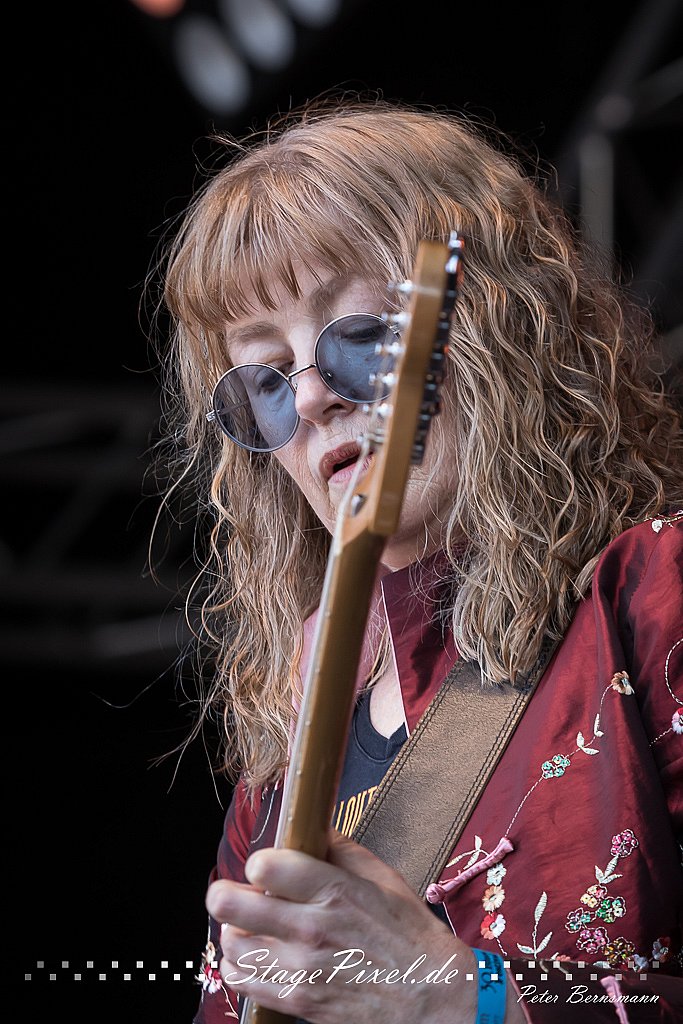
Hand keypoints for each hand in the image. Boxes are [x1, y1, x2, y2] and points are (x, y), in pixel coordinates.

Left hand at [207, 829, 479, 1022]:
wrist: (430, 997)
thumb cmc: (409, 933)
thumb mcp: (382, 877)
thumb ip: (340, 849)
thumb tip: (310, 828)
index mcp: (333, 890)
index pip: (263, 867)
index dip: (261, 863)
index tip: (271, 869)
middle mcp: (309, 929)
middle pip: (228, 904)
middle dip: (230, 892)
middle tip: (246, 894)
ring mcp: (299, 970)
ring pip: (229, 942)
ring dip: (237, 929)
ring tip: (256, 927)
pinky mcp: (296, 1002)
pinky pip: (240, 980)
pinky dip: (240, 964)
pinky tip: (259, 954)